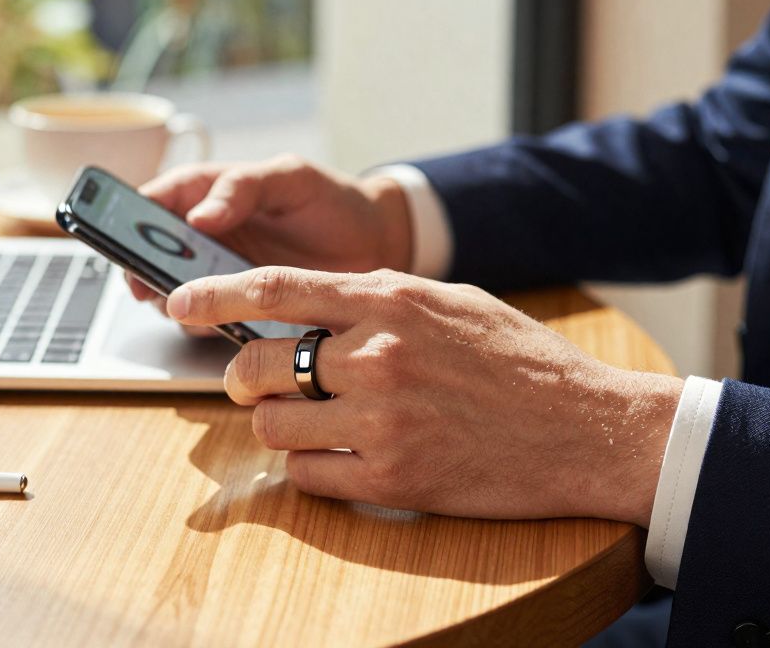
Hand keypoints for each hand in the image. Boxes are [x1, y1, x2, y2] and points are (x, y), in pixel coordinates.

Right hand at [127, 155, 411, 306]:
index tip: (121, 234)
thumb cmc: (331, 200)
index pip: (159, 199)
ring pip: (178, 289)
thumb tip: (198, 215)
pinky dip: (206, 325)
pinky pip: (211, 319)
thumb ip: (244, 187)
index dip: (132, 217)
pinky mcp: (243, 307)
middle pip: (156, 252)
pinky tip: (215, 326)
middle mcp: (209, 236)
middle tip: (144, 283)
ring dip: (173, 299)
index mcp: (213, 193)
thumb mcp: (291, 178)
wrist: (378, 243)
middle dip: (143, 267)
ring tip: (181, 305)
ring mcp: (224, 274)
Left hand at [166, 267, 682, 526]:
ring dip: (283, 425)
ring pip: (278, 426)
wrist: (588, 428)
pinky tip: (344, 457)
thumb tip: (316, 306)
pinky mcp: (393, 480)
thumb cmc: (522, 361)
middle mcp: (378, 357)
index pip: (276, 289)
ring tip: (315, 422)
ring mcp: (382, 422)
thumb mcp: (453, 301)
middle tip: (252, 385)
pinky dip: (312, 469)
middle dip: (243, 378)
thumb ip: (380, 299)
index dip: (215, 295)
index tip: (181, 301)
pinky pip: (309, 477)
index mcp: (391, 301)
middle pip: (261, 366)